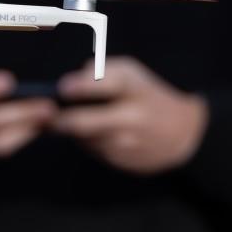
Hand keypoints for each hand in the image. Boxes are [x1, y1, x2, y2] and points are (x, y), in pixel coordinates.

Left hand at [54, 56, 207, 174]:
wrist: (183, 134)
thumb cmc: (148, 96)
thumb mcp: (133, 74)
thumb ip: (102, 71)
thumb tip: (71, 80)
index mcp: (135, 89)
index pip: (106, 84)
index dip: (81, 86)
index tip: (63, 88)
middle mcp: (132, 117)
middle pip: (83, 123)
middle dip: (60, 119)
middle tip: (48, 115)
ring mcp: (126, 142)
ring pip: (83, 138)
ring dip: (71, 131)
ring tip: (67, 121)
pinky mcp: (122, 160)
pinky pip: (92, 149)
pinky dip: (86, 141)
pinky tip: (93, 132)